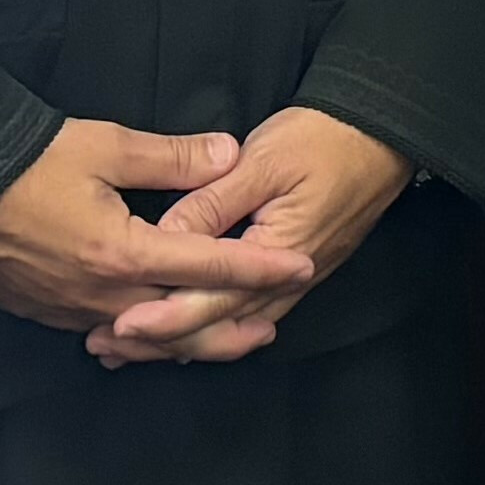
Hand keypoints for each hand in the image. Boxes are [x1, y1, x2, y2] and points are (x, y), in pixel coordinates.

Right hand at [0, 119, 321, 341]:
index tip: (302, 265)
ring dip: (188, 336)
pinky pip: (110, 332)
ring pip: (147, 337)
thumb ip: (172, 158)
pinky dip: (143, 335)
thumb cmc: (23, 165)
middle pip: (184, 325)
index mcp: (124, 253)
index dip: (261, 266)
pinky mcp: (50, 313)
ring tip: (221, 331)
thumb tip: (229, 153)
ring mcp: (74, 311)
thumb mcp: (104, 147)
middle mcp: (104, 295)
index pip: (210, 265)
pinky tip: (155, 328)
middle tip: (272, 323)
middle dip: (231, 326)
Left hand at [98, 107, 419, 365]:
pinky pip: (242, 314)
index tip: (121, 324)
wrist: (380, 137)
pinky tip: (178, 331)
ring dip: (178, 339)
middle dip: (160, 340)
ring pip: (229, 327)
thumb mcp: (263, 161)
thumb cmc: (323, 139)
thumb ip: (214, 201)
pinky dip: (205, 325)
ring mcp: (291, 284)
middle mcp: (287, 283)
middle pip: (217, 326)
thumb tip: (165, 234)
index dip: (165, 315)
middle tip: (104, 346)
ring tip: (126, 347)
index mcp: (278, 252)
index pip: (214, 299)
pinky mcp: (289, 277)